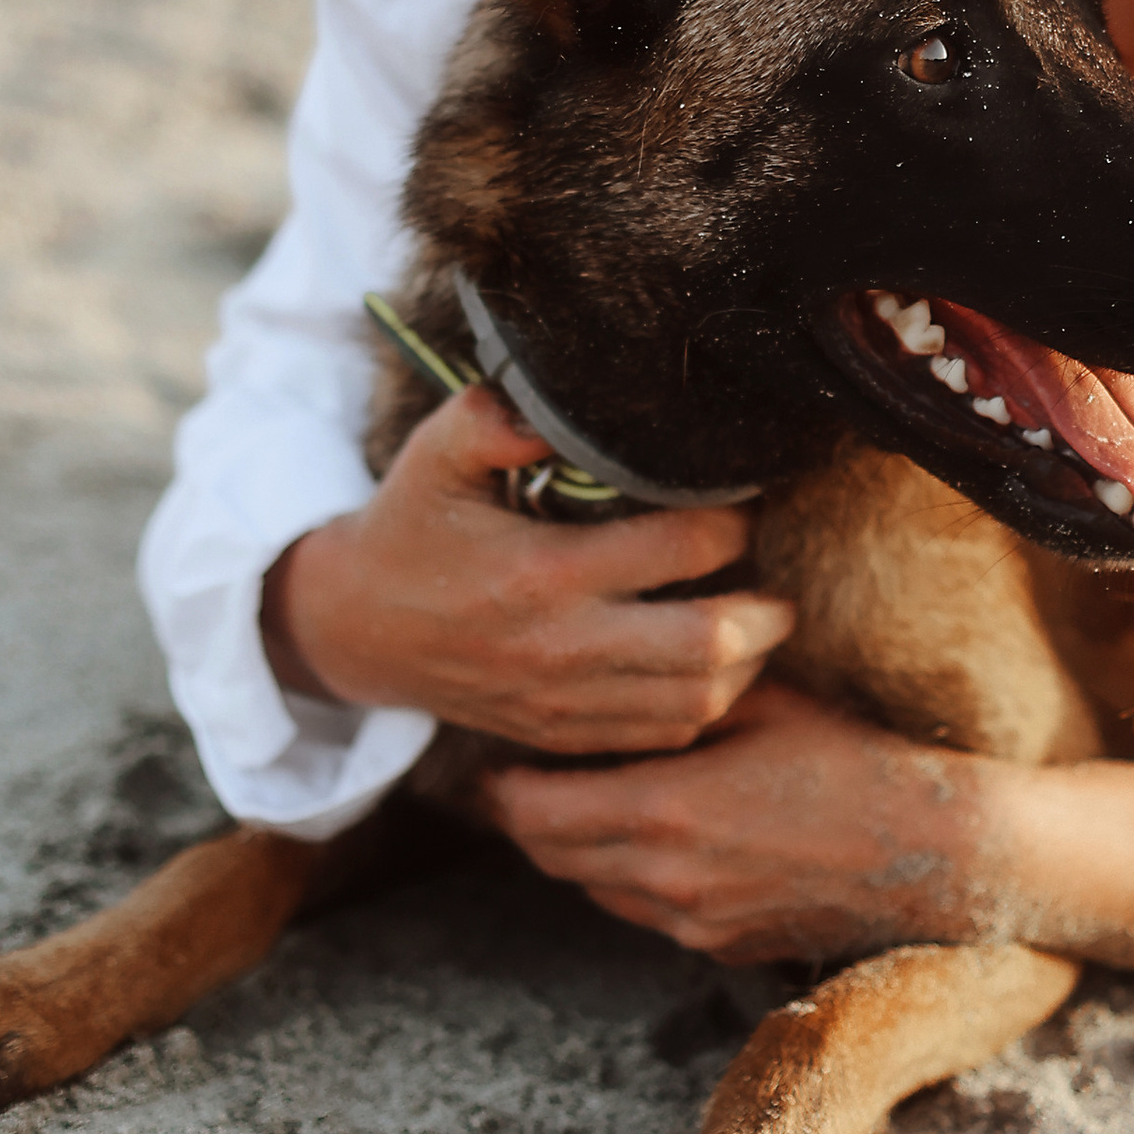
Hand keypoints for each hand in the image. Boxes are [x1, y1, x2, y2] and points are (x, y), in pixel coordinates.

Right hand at [261, 384, 794, 751]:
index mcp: (543, 572)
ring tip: (757, 625)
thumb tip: (556, 397)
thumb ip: (493, 420)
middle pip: (708, 645)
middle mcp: (562, 646)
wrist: (354, 629)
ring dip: (746, 664)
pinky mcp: (561, 734)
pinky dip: (705, 706)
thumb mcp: (435, 457)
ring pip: (697, 702)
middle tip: (778, 583)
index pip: (680, 549)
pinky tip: (715, 670)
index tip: (741, 500)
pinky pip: (662, 736)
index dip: (732, 521)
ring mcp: (564, 701)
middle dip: (764, 611)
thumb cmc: (410, 528)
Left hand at [480, 678, 985, 961]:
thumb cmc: (850, 758)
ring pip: (591, 888)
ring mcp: (691, 920)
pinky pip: (642, 912)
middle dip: (525, 817)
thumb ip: (684, 693)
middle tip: (520, 774)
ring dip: (574, 849)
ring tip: (581, 799)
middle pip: (551, 857)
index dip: (505, 784)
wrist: (925, 849)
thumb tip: (627, 664)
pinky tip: (650, 834)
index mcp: (667, 808)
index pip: (537, 811)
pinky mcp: (718, 944)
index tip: (499, 751)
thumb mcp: (762, 703)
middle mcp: (665, 877)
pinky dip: (625, 876)